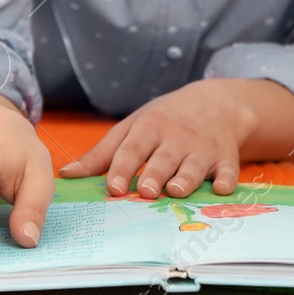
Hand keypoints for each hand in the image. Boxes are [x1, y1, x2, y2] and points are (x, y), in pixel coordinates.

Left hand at [59, 79, 256, 198]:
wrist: (216, 102)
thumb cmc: (165, 119)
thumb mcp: (133, 127)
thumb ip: (102, 154)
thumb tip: (66, 176)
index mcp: (150, 128)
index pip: (132, 149)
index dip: (122, 168)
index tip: (112, 187)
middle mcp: (176, 137)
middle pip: (163, 158)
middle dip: (154, 174)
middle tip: (144, 191)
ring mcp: (203, 148)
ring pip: (194, 165)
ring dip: (186, 178)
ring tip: (176, 191)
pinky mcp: (226, 157)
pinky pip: (228, 170)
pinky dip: (226, 179)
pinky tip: (222, 189)